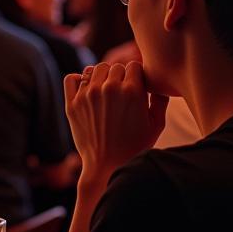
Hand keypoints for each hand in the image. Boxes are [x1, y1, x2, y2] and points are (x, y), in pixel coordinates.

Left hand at [64, 62, 167, 182]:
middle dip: (120, 77)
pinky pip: (72, 78)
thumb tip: (159, 82)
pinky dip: (78, 80)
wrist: (107, 166)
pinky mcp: (72, 104)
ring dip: (101, 77)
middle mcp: (109, 89)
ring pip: (95, 69)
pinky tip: (87, 90)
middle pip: (115, 66)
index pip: (134, 65)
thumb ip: (160, 99)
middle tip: (122, 94)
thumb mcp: (157, 124)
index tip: (136, 88)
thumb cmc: (136, 147)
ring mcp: (88, 95)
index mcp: (132, 91)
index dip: (137, 76)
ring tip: (105, 92)